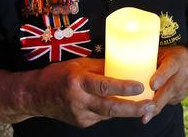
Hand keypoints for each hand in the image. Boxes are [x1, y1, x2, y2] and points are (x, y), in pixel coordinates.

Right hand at [31, 58, 155, 127]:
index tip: (140, 86)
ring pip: (109, 113)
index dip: (123, 87)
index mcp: (78, 81)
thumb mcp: (80, 64)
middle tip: (151, 104)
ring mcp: (80, 114)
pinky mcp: (82, 123)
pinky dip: (111, 110)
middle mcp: (79, 100)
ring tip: (145, 104)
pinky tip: (118, 104)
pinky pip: (102, 116)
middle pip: (111, 107)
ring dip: (127, 110)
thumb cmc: (59, 75)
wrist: (36, 96)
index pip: (104, 86)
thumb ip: (102, 67)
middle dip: (134, 108)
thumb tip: (125, 64)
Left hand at [143, 46, 187, 123]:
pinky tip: (148, 113)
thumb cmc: (168, 55)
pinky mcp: (181, 96)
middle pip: (170, 89)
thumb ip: (148, 57)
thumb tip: (123, 60)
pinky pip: (168, 103)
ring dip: (156, 109)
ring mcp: (184, 87)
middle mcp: (183, 73)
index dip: (161, 76)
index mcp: (177, 59)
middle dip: (157, 101)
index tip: (152, 85)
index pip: (170, 67)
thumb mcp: (161, 51)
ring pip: (169, 99)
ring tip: (144, 117)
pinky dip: (157, 108)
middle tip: (146, 111)